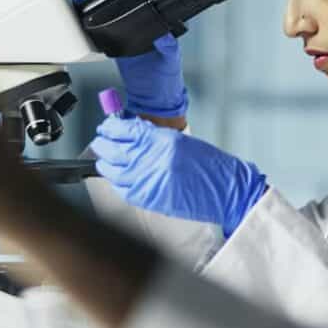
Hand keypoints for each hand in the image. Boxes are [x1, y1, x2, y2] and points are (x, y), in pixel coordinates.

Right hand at [81, 0, 187, 118]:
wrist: (152, 96)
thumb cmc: (166, 76)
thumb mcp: (171, 59)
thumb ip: (168, 48)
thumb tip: (164, 37)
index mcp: (160, 20)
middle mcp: (143, 21)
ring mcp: (128, 29)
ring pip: (114, 5)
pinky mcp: (114, 41)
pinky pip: (102, 24)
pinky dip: (95, 13)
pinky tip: (88, 5)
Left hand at [92, 115, 266, 236]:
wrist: (226, 190)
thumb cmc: (209, 165)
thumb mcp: (180, 141)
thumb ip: (153, 137)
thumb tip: (129, 133)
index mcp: (161, 140)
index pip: (124, 130)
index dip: (109, 128)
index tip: (106, 127)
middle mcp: (151, 160)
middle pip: (112, 150)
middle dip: (103, 144)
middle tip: (101, 141)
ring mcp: (148, 181)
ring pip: (111, 171)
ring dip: (106, 164)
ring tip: (105, 160)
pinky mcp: (148, 199)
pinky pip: (122, 189)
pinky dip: (117, 182)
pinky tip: (117, 177)